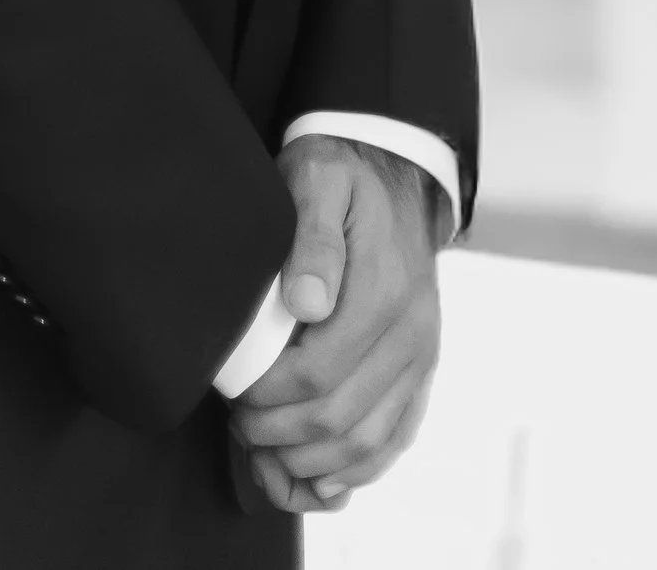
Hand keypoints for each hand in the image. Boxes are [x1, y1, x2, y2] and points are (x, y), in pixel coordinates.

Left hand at [230, 140, 442, 517]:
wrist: (394, 175)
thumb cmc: (342, 177)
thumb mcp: (318, 181)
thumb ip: (312, 238)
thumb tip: (306, 302)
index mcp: (384, 290)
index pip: (318, 373)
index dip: (267, 397)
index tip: (233, 394)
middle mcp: (413, 333)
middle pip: (339, 419)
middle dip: (279, 435)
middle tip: (239, 424)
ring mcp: (422, 358)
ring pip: (367, 445)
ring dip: (310, 464)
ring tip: (265, 451)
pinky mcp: (422, 372)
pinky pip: (395, 441)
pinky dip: (354, 473)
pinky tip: (317, 481)